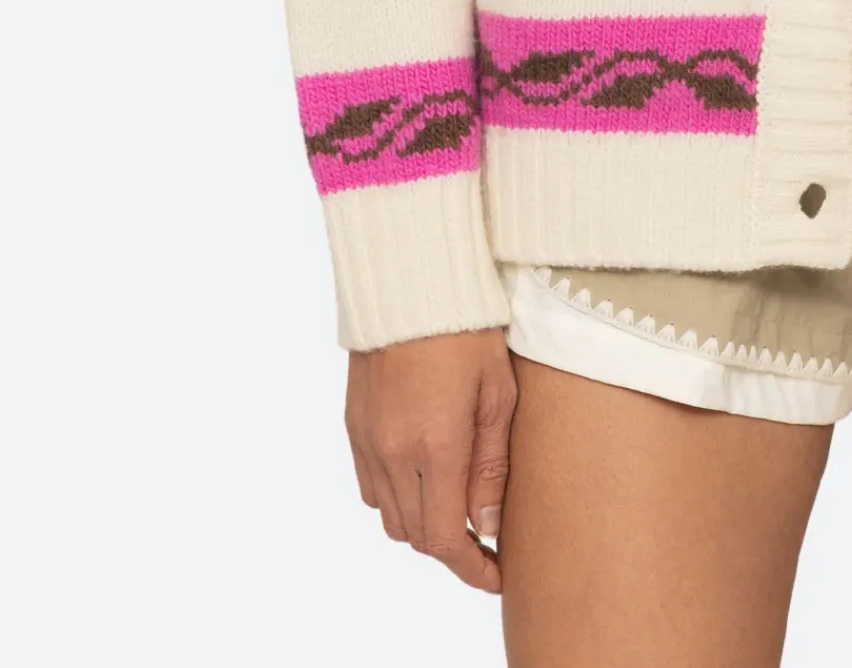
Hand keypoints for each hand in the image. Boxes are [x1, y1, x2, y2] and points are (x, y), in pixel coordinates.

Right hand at [345, 327, 515, 592]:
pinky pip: (369, 485)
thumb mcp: (498, 393)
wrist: (412, 277)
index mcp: (434, 447)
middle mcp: (391, 451)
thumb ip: (492, 465)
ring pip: (388, 515)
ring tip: (457, 504)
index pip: (445, 539)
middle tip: (485, 538)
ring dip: (422, 522)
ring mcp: (366, 439)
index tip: (496, 575)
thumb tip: (490, 526)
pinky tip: (423, 474)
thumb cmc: (469, 327)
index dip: (471, 568)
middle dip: (450, 546)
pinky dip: (395, 496)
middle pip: (415, 535)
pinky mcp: (353, 423)